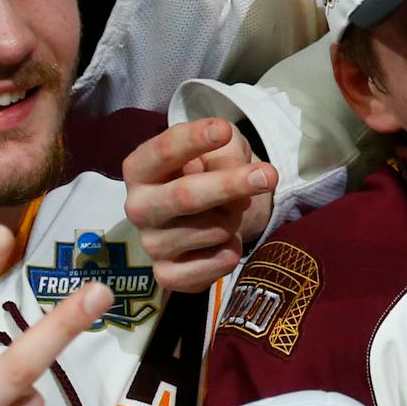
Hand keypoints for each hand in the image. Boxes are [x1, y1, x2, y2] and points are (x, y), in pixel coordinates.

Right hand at [122, 118, 276, 290]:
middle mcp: (137, 207)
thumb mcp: (219, 149)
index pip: (163, 151)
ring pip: (213, 229)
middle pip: (186, 196)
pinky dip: (231, 251)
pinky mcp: (167, 275)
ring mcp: (151, 244)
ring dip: (235, 218)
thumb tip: (232, 181)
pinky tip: (224, 243)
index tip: (225, 130)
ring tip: (229, 212)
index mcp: (139, 169)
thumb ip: (224, 155)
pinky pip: (214, 264)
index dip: (194, 140)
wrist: (210, 215)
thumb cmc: (209, 173)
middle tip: (269, 175)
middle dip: (229, 185)